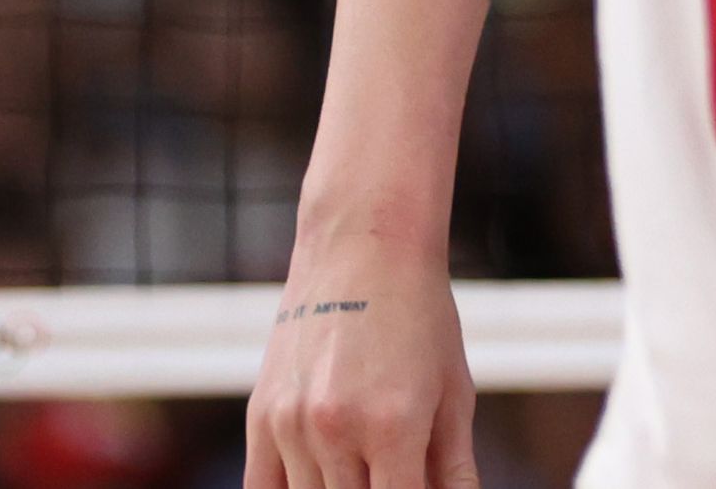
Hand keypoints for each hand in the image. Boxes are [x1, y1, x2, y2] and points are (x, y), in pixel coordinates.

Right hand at [246, 224, 476, 488]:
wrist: (364, 250)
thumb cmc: (421, 317)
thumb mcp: (454, 392)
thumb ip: (453, 469)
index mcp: (393, 426)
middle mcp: (335, 430)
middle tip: (394, 476)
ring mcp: (291, 426)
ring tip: (365, 464)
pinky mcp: (261, 418)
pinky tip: (322, 480)